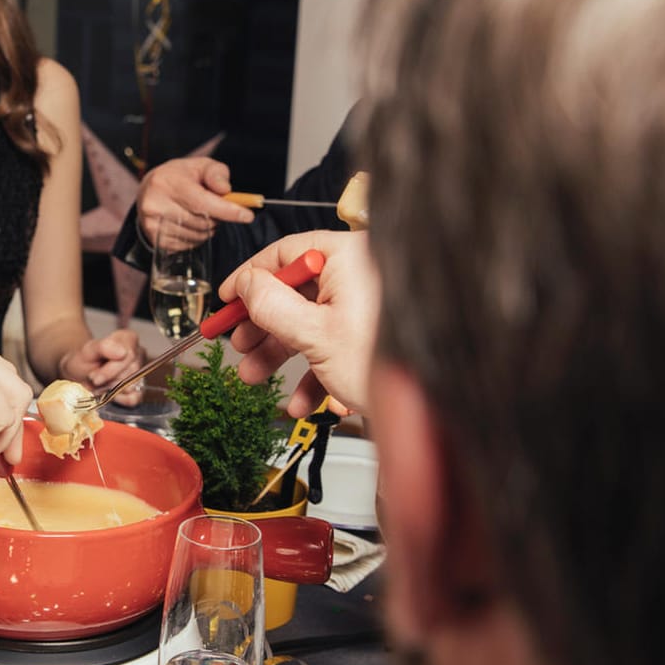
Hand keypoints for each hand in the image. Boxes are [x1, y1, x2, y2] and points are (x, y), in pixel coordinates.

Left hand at [59, 328, 146, 406]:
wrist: (80, 372)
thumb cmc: (85, 359)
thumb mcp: (88, 350)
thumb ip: (103, 347)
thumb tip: (123, 352)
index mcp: (129, 338)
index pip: (129, 356)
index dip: (110, 370)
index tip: (94, 376)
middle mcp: (138, 353)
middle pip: (130, 372)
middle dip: (108, 380)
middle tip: (94, 379)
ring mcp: (140, 371)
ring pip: (131, 385)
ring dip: (111, 389)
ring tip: (100, 384)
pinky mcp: (139, 388)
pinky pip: (135, 398)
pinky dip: (120, 400)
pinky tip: (110, 395)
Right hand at [138, 157, 252, 251]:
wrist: (149, 190)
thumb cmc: (181, 177)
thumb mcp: (200, 166)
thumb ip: (216, 173)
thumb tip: (226, 190)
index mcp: (168, 183)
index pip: (202, 202)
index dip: (227, 211)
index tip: (247, 216)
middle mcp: (155, 204)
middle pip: (203, 222)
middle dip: (218, 218)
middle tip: (218, 208)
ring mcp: (152, 224)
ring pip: (197, 236)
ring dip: (208, 229)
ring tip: (201, 214)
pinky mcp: (154, 240)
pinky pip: (188, 246)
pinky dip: (196, 237)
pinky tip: (190, 224)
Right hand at [220, 231, 378, 415]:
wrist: (437, 412)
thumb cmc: (388, 366)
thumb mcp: (314, 333)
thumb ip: (270, 304)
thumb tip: (245, 284)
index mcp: (350, 258)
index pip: (287, 252)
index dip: (250, 277)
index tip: (227, 298)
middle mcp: (362, 276)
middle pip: (296, 291)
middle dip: (263, 327)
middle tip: (239, 344)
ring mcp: (368, 308)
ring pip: (311, 322)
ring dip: (280, 354)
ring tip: (255, 377)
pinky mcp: (373, 337)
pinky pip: (333, 345)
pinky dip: (313, 372)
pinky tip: (301, 402)